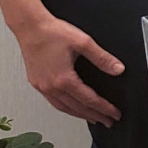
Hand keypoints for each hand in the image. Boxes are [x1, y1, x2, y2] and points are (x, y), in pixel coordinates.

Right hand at [9, 10, 122, 127]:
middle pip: (77, 108)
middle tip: (108, 121)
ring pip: (63, 108)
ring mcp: (42, 86)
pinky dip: (65, 108)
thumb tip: (118, 69)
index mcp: (63, 79)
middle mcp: (51, 86)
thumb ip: (102, 58)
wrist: (30, 26)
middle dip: (94, 116)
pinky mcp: (36, 82)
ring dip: (79, 114)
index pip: (89, 100)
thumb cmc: (52, 32)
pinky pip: (53, 101)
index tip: (115, 114)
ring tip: (92, 118)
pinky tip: (71, 107)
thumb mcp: (83, 42)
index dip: (104, 108)